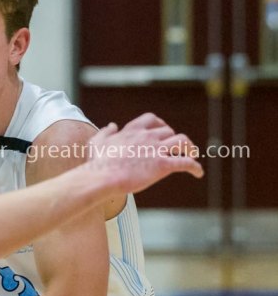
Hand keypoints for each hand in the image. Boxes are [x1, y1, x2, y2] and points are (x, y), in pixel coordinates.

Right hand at [88, 113, 203, 193]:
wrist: (103, 176)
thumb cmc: (98, 162)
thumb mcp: (97, 142)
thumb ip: (106, 132)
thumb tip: (112, 125)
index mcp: (133, 130)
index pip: (152, 119)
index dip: (160, 125)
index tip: (163, 131)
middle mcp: (147, 136)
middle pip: (169, 132)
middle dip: (173, 139)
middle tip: (175, 149)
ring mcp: (157, 150)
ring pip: (183, 142)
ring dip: (190, 148)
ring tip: (192, 154)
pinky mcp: (163, 165)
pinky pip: (186, 163)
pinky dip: (195, 167)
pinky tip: (198, 172)